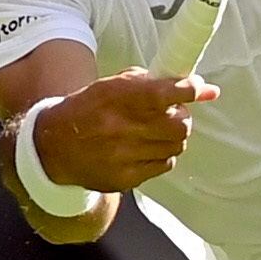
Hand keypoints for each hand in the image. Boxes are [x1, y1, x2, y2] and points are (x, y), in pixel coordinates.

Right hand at [29, 68, 220, 192]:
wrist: (54, 147)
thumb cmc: (89, 110)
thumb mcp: (113, 86)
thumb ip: (155, 82)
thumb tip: (205, 88)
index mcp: (116, 97)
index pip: (164, 93)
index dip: (188, 90)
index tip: (197, 88)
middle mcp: (120, 127)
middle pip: (179, 124)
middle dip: (182, 117)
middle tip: (172, 113)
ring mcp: (123, 155)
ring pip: (176, 146)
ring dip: (172, 137)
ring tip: (155, 132)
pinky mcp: (126, 178)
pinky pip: (164, 164)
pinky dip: (162, 155)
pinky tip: (146, 149)